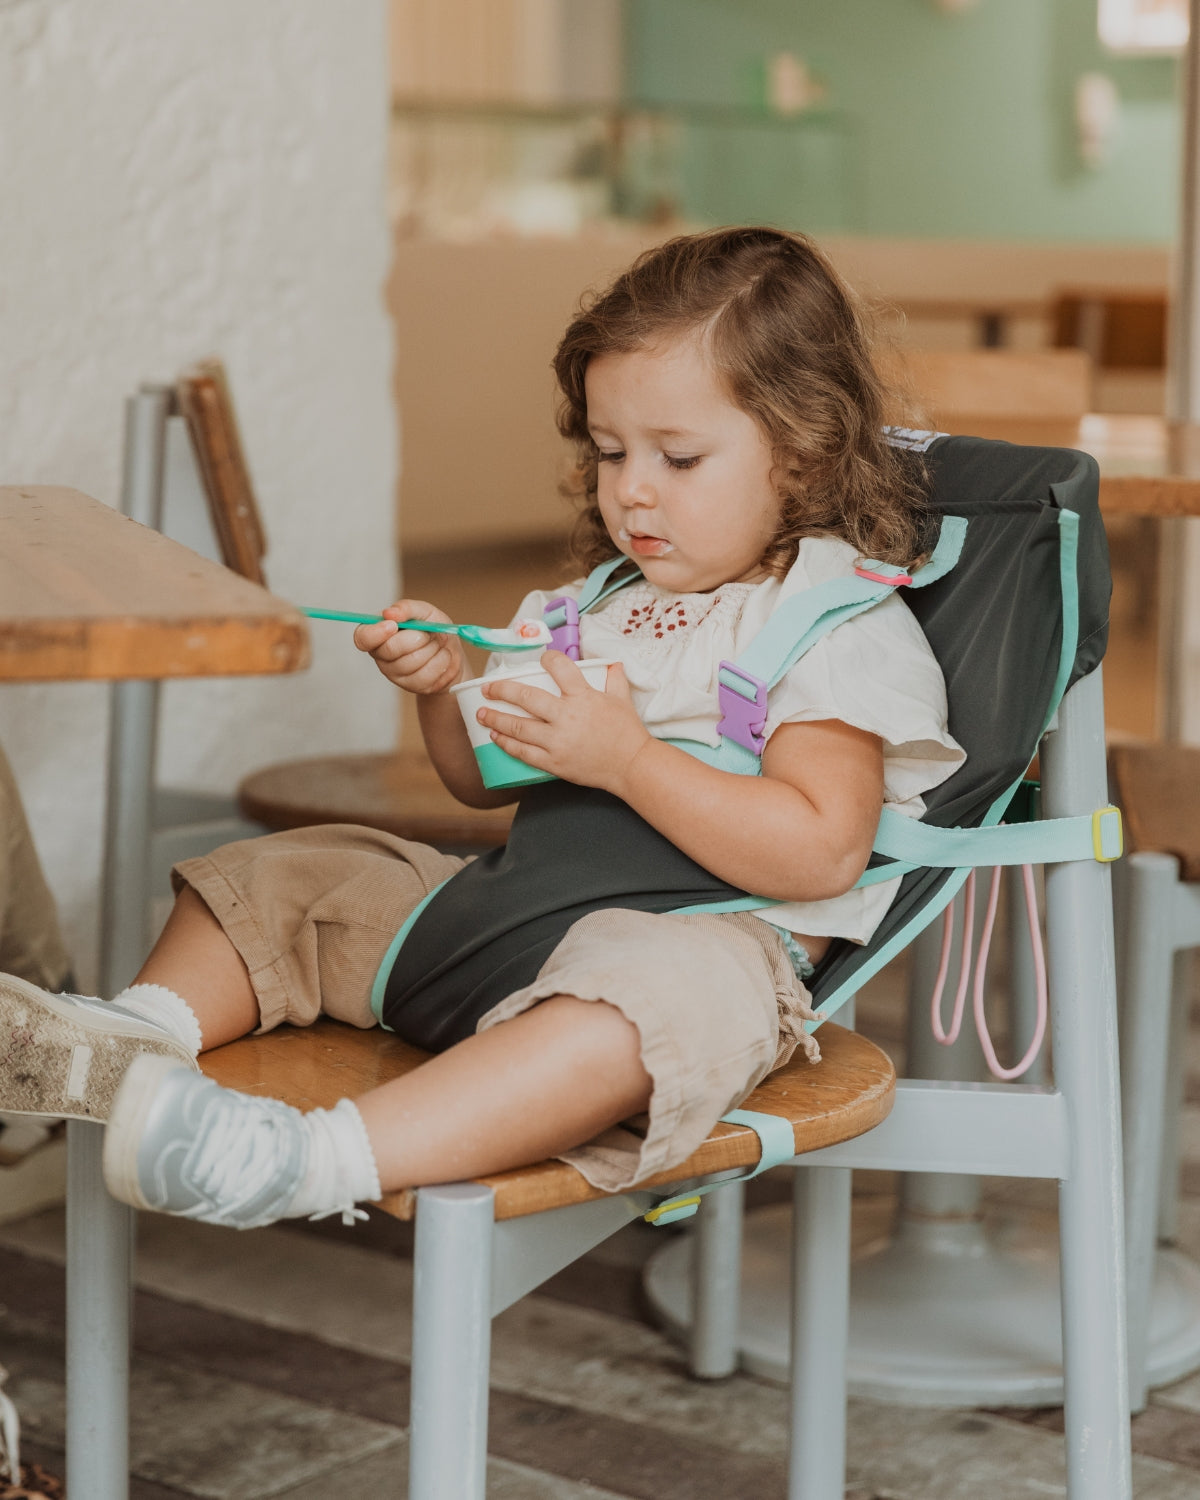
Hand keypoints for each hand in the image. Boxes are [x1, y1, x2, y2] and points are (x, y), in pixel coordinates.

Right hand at [353, 600, 466, 695]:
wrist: (451, 652)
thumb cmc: (432, 629)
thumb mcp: (423, 611)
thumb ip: (406, 608)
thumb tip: (389, 613)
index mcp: (378, 632)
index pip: (362, 637)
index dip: (376, 633)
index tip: (393, 625)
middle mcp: (381, 654)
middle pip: (390, 649)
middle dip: (416, 638)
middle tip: (428, 634)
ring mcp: (394, 673)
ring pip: (411, 662)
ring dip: (432, 648)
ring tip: (436, 644)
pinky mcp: (410, 685)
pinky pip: (425, 675)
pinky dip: (440, 661)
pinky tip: (440, 656)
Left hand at [477, 652, 651, 793]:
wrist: (631, 765)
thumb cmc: (627, 731)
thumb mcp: (622, 699)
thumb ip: (614, 678)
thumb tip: (612, 663)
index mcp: (583, 696)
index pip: (559, 668)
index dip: (547, 659)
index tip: (540, 659)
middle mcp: (566, 716)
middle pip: (526, 697)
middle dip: (502, 690)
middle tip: (488, 689)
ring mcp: (558, 741)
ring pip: (518, 727)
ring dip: (496, 718)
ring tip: (481, 713)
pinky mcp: (554, 762)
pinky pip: (524, 753)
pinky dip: (507, 744)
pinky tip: (496, 737)